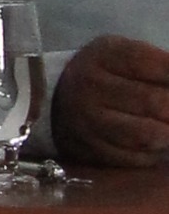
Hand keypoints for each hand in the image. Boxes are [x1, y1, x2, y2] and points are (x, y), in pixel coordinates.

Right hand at [51, 36, 168, 168]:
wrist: (56, 102)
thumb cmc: (104, 74)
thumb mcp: (122, 55)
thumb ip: (158, 65)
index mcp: (103, 56)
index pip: (150, 63)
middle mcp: (90, 88)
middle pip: (152, 101)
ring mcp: (88, 123)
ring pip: (146, 134)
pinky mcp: (90, 152)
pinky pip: (135, 159)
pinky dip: (156, 153)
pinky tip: (159, 145)